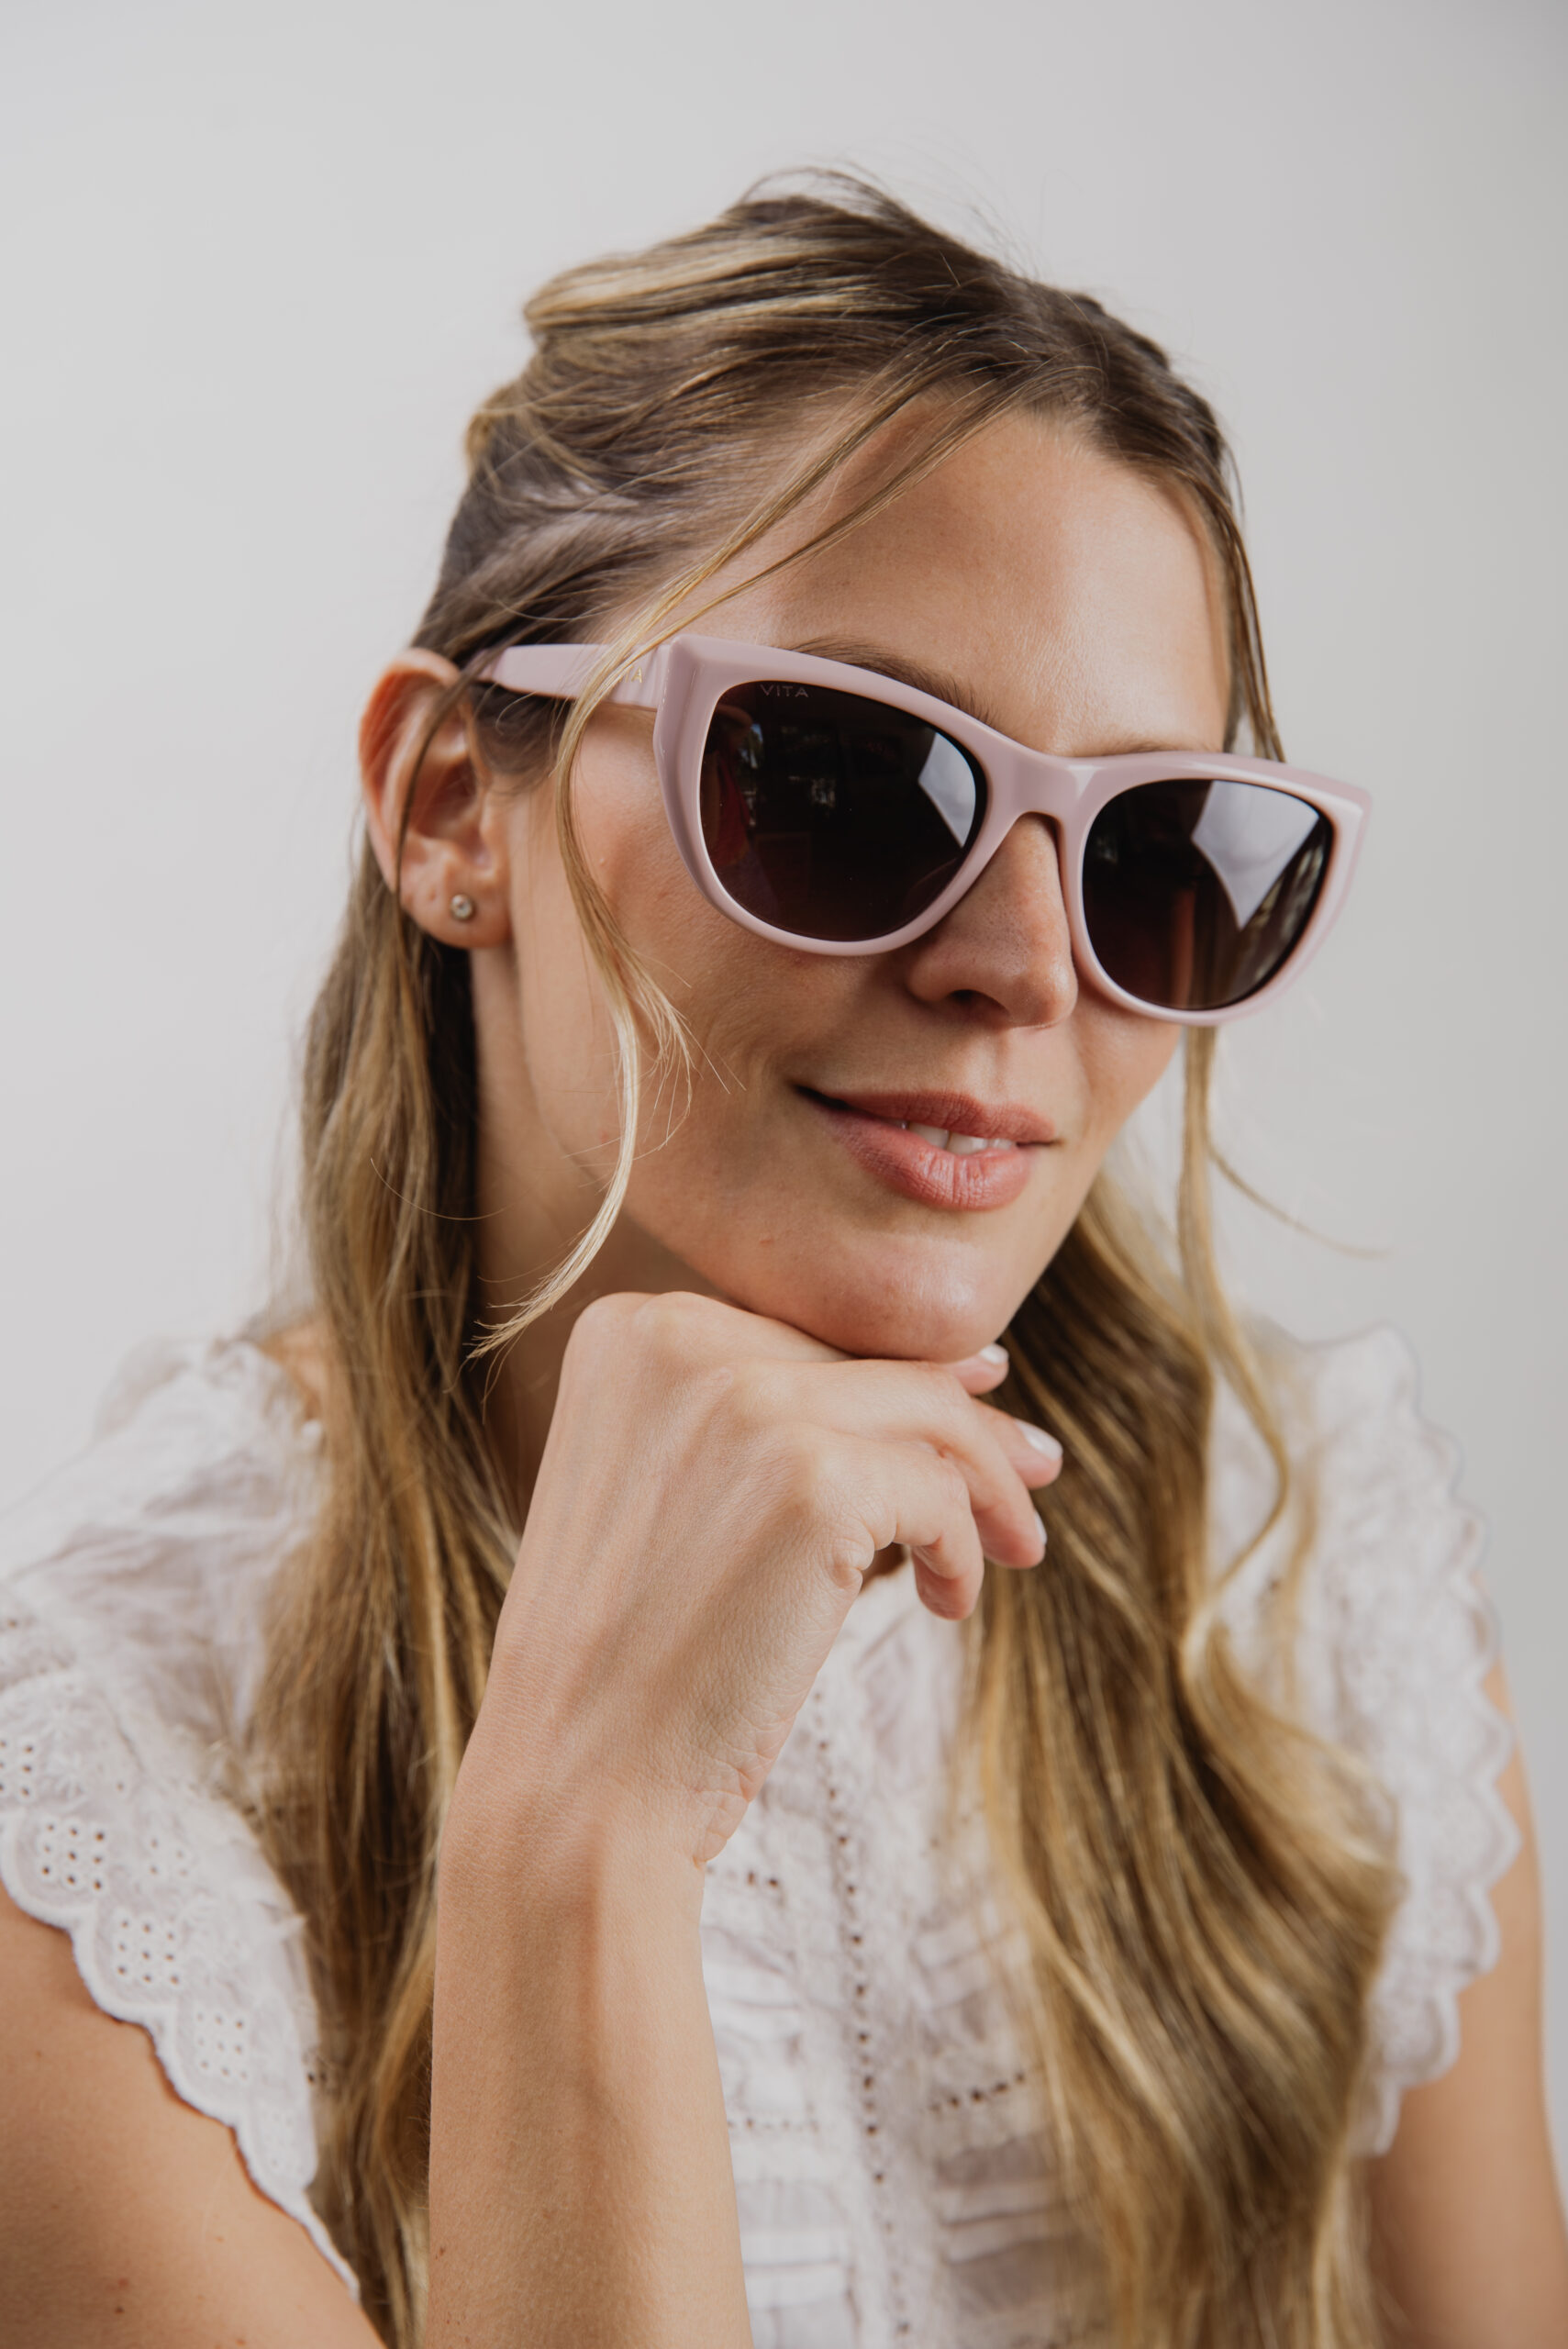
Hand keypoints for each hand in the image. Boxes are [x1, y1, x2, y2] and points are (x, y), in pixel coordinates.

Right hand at [459, 1292, 1060, 1876]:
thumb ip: (778, 1416)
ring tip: (1012, 1548)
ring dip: (986, 1486)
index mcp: (633, 1330)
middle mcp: (680, 1339)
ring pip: (928, 1413)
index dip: (889, 1392)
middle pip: (872, 1365)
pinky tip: (948, 1604)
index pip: (804, 1340)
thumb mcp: (676, 1493)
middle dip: (963, 1431)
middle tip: (1027, 1489)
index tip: (969, 1429)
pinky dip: (964, 1550)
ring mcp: (749, 1403)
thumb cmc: (630, 1657)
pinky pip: (941, 1493)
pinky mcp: (814, 1479)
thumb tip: (975, 1365)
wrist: (576, 1780)